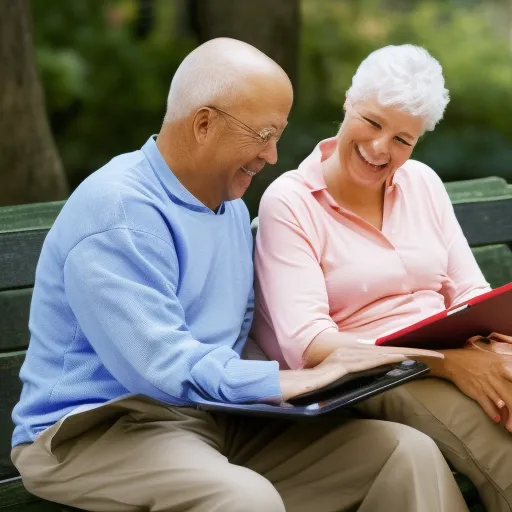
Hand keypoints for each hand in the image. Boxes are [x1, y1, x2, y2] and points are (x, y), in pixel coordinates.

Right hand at [279, 343, 442, 402]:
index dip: (406, 353)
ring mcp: (344, 358)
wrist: (286, 384)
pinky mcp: (340, 366)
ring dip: (406, 353)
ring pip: (381, 354)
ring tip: (429, 355)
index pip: (384, 354)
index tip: (427, 355)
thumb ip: (353, 379)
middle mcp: (350, 353)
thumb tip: (373, 380)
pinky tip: (400, 359)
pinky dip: (385, 359)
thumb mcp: (336, 381)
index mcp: (351, 357)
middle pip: (388, 351)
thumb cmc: (310, 386)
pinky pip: (367, 362)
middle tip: (439, 352)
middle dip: (415, 351)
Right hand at [439, 335, 511, 431]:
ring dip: (507, 412)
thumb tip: (511, 364)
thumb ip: (503, 362)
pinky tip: (497, 419)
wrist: (452, 362)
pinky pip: (486, 404)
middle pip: (510, 393)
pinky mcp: (476, 391)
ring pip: (500, 401)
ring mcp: (485, 385)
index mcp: (499, 366)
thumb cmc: (472, 359)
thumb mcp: (490, 355)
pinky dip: (492, 412)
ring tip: (510, 422)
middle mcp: (494, 376)